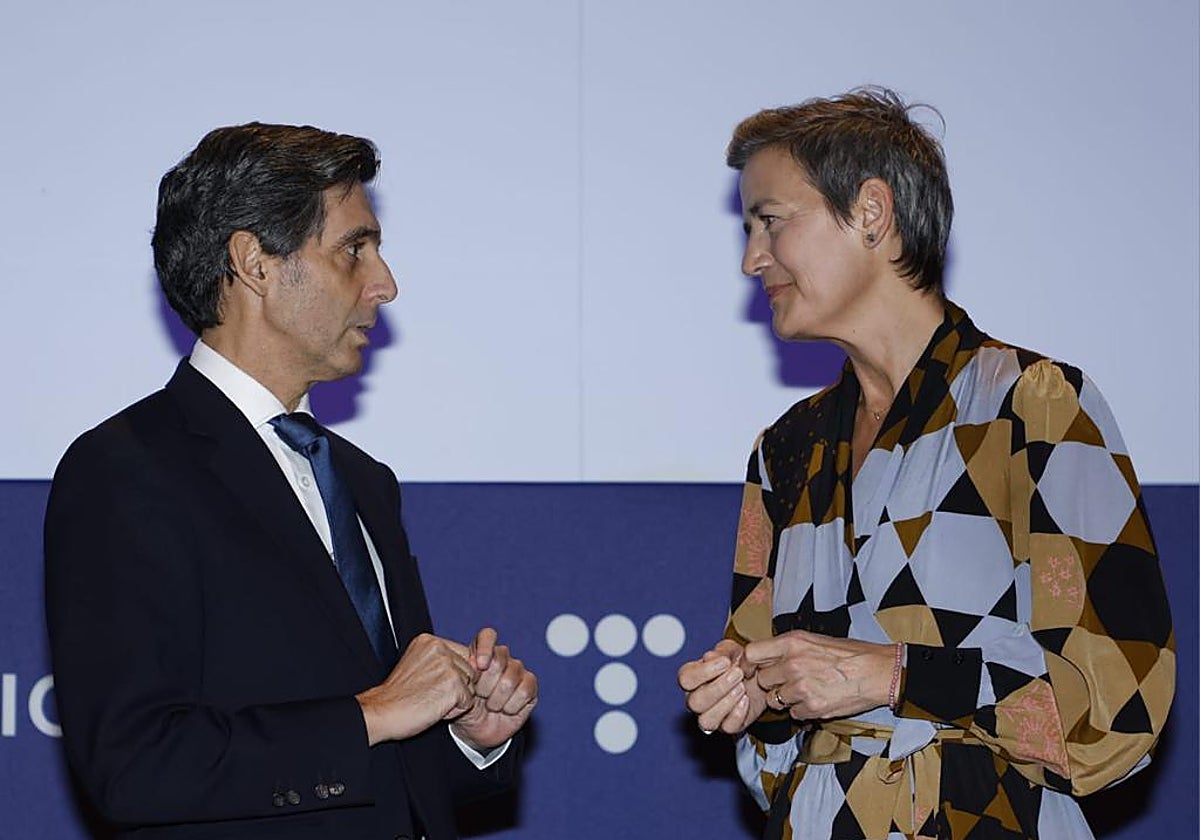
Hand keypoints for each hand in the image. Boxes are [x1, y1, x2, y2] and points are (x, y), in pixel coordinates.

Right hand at [356, 632, 477, 744]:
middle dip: (455, 687)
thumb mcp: (418, 665)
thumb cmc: (398, 696)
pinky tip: (434, 708)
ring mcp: (447, 665)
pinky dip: (454, 711)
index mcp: (430, 641)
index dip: (451, 676)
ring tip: (430, 700)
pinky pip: (468, 702)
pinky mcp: (453, 685)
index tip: (430, 684)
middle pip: (469, 671)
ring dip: (455, 699)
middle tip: (428, 694)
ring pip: (470, 687)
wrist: (381, 712)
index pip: (462, 656)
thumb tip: (473, 664)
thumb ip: (442, 660)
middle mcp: (440, 648)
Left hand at [449, 627, 537, 750]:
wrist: (476, 731)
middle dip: (485, 684)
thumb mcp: (457, 690)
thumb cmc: (465, 707)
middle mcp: (502, 658)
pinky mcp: (530, 686)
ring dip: (496, 700)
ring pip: (510, 679)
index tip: (479, 665)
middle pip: (498, 660)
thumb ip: (463, 673)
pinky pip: (524, 691)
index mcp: (482, 653)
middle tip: (479, 696)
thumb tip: (474, 663)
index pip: (487, 636)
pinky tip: (505, 710)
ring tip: (490, 706)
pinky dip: (511, 706)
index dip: (485, 648)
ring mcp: (518, 671)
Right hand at [678, 639, 766, 734]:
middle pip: (694, 702)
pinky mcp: (728, 726)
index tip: (725, 662)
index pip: (685, 679)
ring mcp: (711, 715)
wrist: (760, 678)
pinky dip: (738, 714)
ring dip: (726, 703)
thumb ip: (721, 652)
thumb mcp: (732, 650)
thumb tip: (709, 657)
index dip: (703, 672)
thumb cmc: (739, 663)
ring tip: (742, 688)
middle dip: (718, 688)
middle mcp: (697, 699)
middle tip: (738, 673)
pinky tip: (746, 700)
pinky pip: (727, 727)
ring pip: (707, 720)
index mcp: (693, 678)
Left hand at [745, 630, 893, 720]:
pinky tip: (817, 699)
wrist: (877, 672)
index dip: (748, 664)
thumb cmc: (849, 654)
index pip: (751, 653)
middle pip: (761, 680)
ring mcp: (801, 688)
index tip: (751, 670)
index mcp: (792, 643)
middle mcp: (792, 664)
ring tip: (806, 690)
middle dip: (771, 683)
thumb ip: (787, 648)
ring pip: (775, 700)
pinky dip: (802, 710)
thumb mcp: (813, 640)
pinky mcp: (811, 707)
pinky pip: (793, 714)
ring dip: (785, 699)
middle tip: (787, 681)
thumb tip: (765, 658)